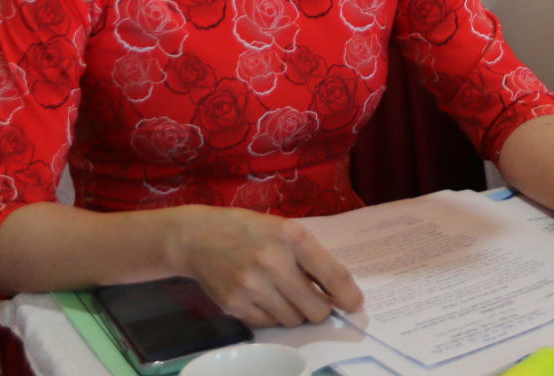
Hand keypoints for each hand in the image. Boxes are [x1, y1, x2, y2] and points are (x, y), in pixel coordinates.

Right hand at [172, 205, 362, 328]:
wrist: (199, 237)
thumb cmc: (250, 231)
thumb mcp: (285, 229)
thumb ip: (311, 256)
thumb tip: (339, 290)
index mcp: (292, 237)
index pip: (333, 275)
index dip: (348, 295)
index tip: (354, 303)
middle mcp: (273, 262)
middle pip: (315, 309)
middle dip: (320, 309)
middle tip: (315, 301)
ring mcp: (252, 286)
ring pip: (293, 320)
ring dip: (295, 312)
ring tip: (283, 293)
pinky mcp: (235, 305)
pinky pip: (269, 324)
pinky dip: (272, 315)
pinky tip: (264, 296)